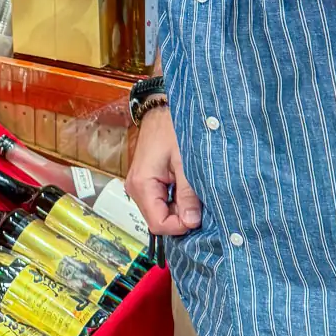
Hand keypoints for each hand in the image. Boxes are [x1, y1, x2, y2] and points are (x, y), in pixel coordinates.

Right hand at [125, 105, 201, 237]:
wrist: (161, 110)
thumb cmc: (171, 129)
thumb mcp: (185, 162)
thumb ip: (187, 194)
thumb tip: (191, 222)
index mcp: (142, 185)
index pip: (159, 224)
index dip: (180, 225)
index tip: (198, 215)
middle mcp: (135, 189)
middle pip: (159, 220)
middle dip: (181, 217)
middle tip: (200, 201)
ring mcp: (139, 186)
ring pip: (161, 211)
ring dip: (179, 208)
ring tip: (194, 191)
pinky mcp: (146, 182)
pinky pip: (161, 201)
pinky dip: (176, 200)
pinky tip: (187, 187)